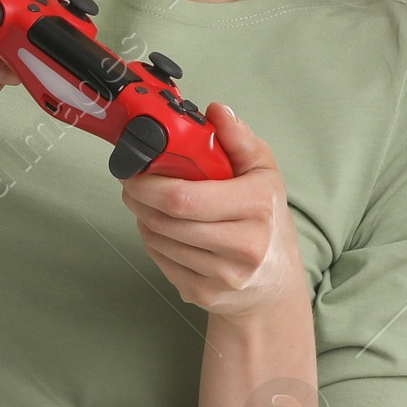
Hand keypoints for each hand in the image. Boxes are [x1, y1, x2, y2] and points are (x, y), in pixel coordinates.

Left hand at [118, 104, 304, 320]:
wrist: (275, 282)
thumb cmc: (266, 218)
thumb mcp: (264, 172)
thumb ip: (240, 139)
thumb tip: (216, 111)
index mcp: (258, 206)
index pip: (186, 197)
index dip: (151, 182)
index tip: (138, 168)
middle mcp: (245, 245)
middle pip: (167, 219)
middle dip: (140, 197)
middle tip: (132, 183)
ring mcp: (224, 276)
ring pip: (159, 240)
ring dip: (143, 217)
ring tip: (148, 203)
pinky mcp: (204, 295)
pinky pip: (161, 261)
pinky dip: (152, 240)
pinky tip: (161, 228)